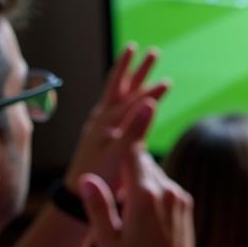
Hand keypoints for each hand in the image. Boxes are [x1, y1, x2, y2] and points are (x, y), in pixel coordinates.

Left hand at [63, 44, 168, 193]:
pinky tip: (130, 98)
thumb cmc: (100, 177)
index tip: (168, 82)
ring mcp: (101, 126)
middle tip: (152, 51)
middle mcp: (103, 119)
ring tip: (141, 66)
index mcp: (108, 121)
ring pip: (119, 95)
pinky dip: (126, 98)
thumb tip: (151, 103)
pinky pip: (116, 108)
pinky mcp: (103, 135)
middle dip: (138, 69)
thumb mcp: (120, 153)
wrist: (79, 195)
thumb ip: (136, 128)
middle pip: (124, 87)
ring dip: (132, 80)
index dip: (153, 91)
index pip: (135, 100)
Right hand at [79, 144, 204, 246]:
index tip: (107, 156)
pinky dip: (152, 190)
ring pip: (155, 172)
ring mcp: (179, 197)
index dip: (118, 151)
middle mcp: (167, 191)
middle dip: (126, 168)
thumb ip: (98, 206)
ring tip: (124, 204)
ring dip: (139, 180)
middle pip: (144, 161)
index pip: (132, 154)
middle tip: (111, 186)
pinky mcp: (185, 204)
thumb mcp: (107, 240)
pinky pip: (165, 185)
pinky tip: (140, 211)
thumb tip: (86, 178)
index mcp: (145, 197)